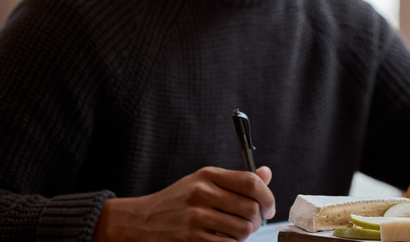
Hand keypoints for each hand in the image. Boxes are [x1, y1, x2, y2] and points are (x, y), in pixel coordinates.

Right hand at [92, 166, 274, 241]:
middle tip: (251, 223)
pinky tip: (222, 239)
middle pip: (250, 208)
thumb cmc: (178, 201)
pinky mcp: (192, 239)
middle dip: (257, 220)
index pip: (251, 182)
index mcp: (207, 175)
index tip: (269, 208)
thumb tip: (266, 173)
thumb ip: (236, 180)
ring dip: (245, 235)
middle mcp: (202, 193)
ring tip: (234, 232)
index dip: (267, 197)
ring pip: (243, 230)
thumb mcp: (203, 182)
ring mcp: (196, 218)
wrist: (140, 222)